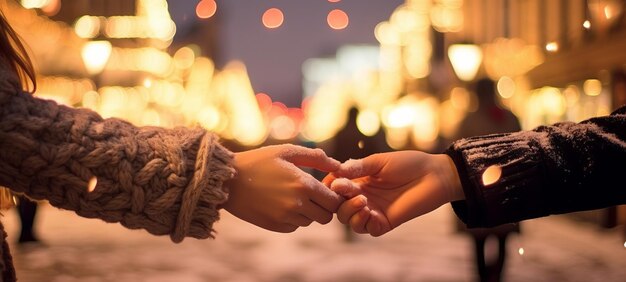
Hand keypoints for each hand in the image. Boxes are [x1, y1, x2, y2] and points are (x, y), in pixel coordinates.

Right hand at [222, 144, 342, 232]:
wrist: (228, 180)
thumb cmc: (258, 162)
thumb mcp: (286, 152)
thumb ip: (315, 157)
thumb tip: (338, 165)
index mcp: (303, 184)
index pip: (334, 201)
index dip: (334, 196)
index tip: (327, 189)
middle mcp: (297, 204)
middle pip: (326, 216)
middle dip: (324, 207)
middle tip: (314, 195)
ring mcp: (285, 217)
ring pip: (310, 221)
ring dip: (308, 212)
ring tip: (294, 197)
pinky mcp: (275, 226)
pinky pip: (295, 226)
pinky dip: (293, 218)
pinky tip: (281, 204)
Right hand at [323, 151, 462, 236]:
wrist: (434, 175)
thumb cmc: (409, 164)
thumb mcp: (379, 162)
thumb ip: (358, 168)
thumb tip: (335, 172)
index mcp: (359, 182)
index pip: (336, 189)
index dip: (329, 187)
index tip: (330, 182)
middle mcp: (363, 197)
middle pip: (338, 207)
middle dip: (338, 201)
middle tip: (348, 191)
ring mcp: (374, 211)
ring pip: (349, 221)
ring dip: (350, 212)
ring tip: (363, 202)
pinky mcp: (385, 222)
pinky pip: (366, 229)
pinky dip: (363, 222)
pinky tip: (369, 211)